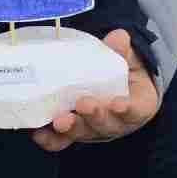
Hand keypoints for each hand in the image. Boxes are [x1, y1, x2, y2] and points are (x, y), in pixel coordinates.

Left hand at [32, 29, 158, 151]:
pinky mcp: (73, 132)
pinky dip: (51, 139)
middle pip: (107, 125)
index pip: (135, 111)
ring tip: (59, 121)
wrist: (111, 84)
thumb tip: (119, 37)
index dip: (127, 109)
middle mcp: (116, 123)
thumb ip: (123, 50)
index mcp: (137, 106)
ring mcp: (93, 130)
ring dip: (71, 127)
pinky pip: (62, 140)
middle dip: (94, 116)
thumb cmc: (124, 72)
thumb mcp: (128, 58)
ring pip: (84, 133)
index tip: (117, 103)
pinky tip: (39, 134)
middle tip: (83, 104)